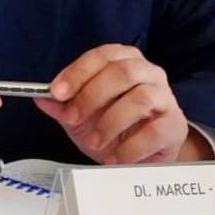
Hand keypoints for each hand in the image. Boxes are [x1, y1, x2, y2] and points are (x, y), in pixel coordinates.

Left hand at [34, 43, 210, 164]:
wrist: (143, 155)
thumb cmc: (114, 129)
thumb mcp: (82, 117)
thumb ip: (62, 107)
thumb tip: (40, 98)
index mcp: (124, 61)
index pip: (102, 56)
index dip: (78, 72)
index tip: (57, 92)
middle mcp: (148, 73)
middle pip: (123, 72)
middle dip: (92, 95)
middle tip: (73, 118)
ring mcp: (165, 97)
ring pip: (140, 99)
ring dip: (111, 122)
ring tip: (95, 142)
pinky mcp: (174, 124)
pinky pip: (154, 130)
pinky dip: (130, 147)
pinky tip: (115, 157)